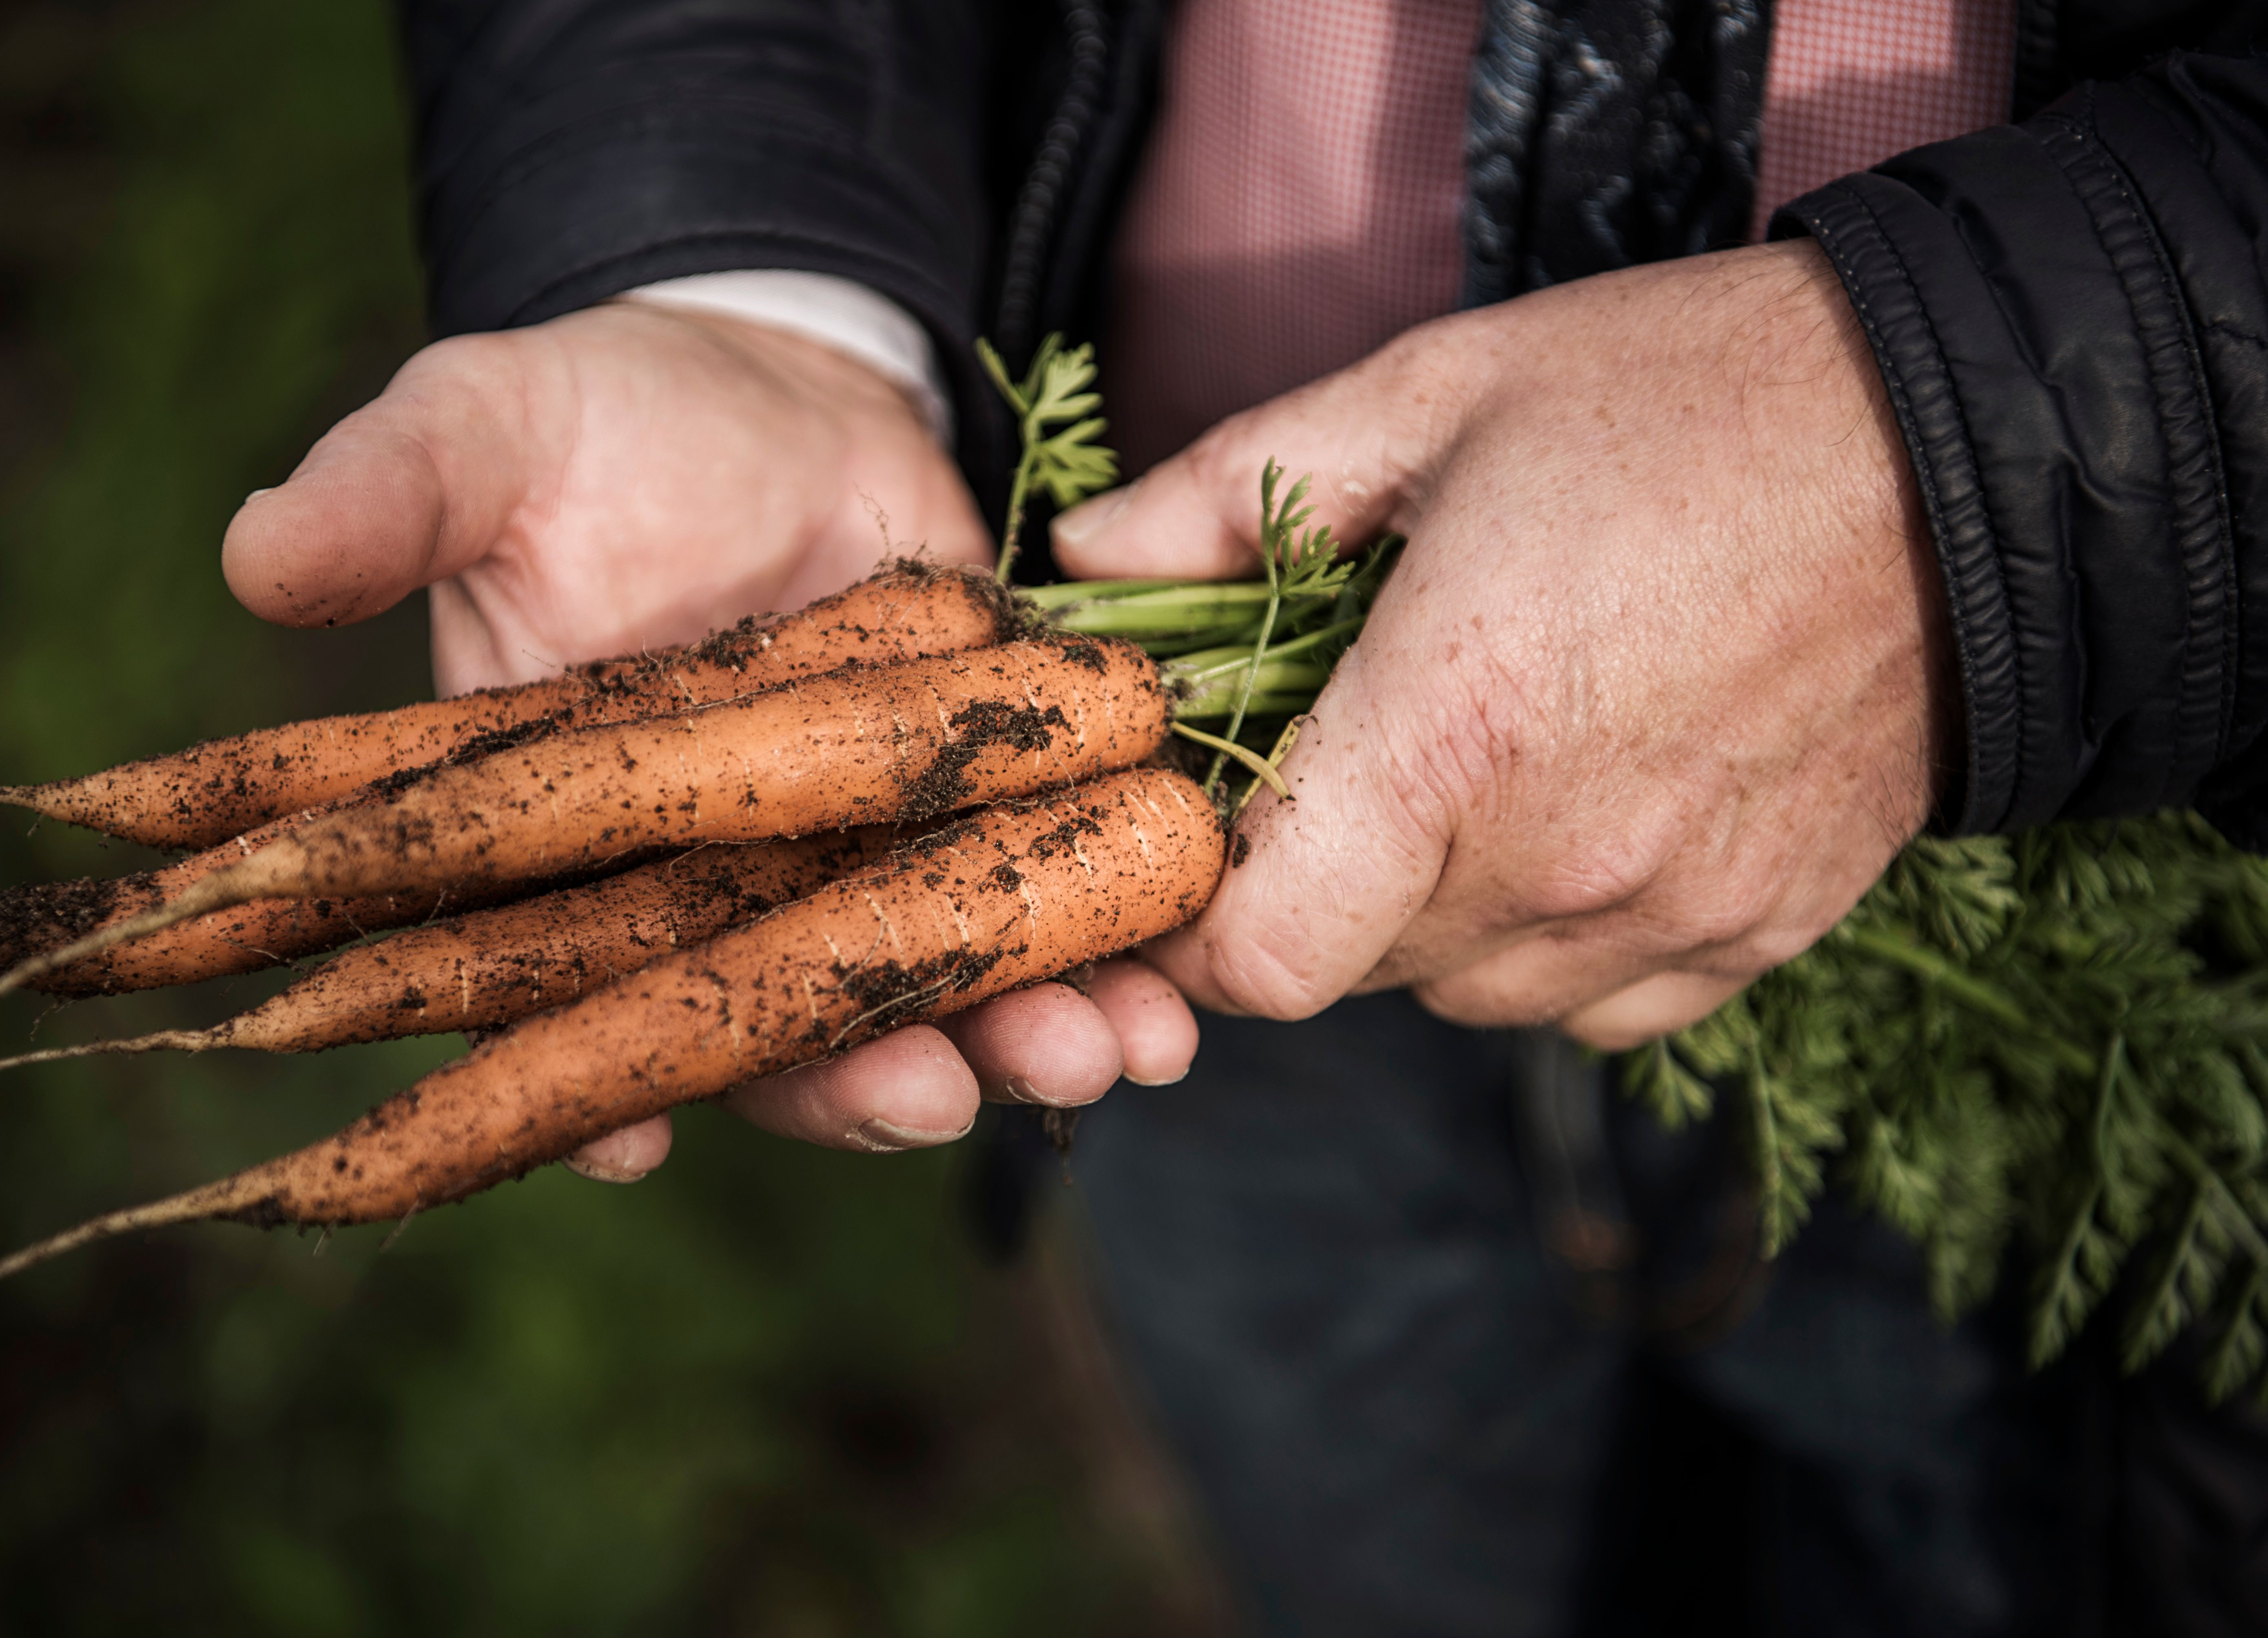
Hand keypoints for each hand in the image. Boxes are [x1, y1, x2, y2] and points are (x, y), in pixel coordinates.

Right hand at [221, 301, 1193, 1180]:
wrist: (772, 384)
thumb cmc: (602, 420)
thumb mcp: (486, 429)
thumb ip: (391, 496)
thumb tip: (251, 550)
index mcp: (570, 839)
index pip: (562, 989)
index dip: (593, 1073)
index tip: (642, 1137)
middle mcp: (709, 883)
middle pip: (772, 1024)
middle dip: (862, 1080)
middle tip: (942, 1103)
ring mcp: (847, 859)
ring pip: (918, 993)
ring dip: (1012, 1044)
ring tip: (1101, 1060)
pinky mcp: (968, 809)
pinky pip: (1029, 915)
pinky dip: (1099, 963)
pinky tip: (1167, 1005)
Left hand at [1052, 240, 1954, 1049]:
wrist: (1965, 451)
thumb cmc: (1686, 400)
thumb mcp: (1432, 396)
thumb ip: (1229, 496)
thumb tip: (1078, 561)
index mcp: (1450, 734)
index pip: (1259, 959)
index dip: (1193, 924)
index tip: (1191, 843)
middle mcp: (1558, 861)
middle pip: (1348, 967)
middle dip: (1304, 885)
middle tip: (1333, 758)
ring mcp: (1669, 914)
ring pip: (1465, 992)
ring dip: (1426, 913)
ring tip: (1469, 768)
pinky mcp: (1757, 935)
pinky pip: (1594, 1003)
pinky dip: (1549, 939)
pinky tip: (1576, 813)